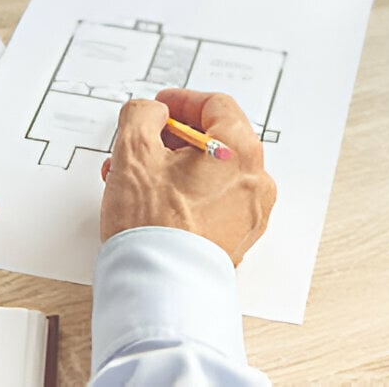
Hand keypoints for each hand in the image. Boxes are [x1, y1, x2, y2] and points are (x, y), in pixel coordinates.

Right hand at [99, 89, 276, 264]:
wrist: (160, 288)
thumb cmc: (153, 226)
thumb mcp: (134, 151)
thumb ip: (142, 115)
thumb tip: (152, 114)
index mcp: (240, 152)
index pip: (216, 105)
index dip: (181, 101)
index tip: (159, 107)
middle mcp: (255, 181)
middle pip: (215, 140)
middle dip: (171, 139)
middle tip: (143, 143)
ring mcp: (249, 213)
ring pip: (210, 173)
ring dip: (172, 167)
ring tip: (133, 178)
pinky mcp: (237, 239)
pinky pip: (213, 201)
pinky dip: (185, 193)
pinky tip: (151, 201)